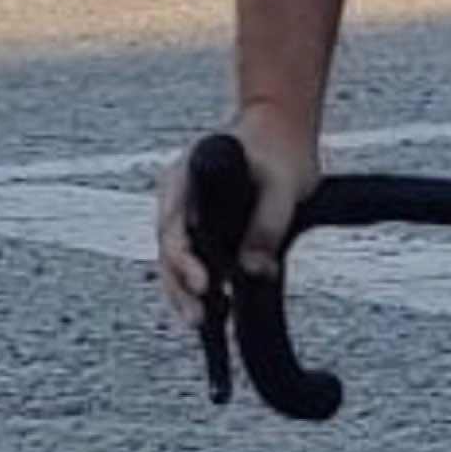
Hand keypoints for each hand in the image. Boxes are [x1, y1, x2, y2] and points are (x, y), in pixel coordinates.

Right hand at [155, 106, 318, 330]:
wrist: (279, 130)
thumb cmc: (279, 149)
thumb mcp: (282, 184)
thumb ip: (268, 225)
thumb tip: (254, 271)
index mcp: (188, 176)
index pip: (174, 225)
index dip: (184, 259)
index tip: (202, 283)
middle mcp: (177, 196)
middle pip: (167, 248)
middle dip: (178, 286)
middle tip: (197, 318)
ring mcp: (183, 211)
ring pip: (173, 257)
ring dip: (182, 290)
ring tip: (199, 321)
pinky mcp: (197, 225)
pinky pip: (188, 257)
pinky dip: (194, 282)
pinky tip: (210, 308)